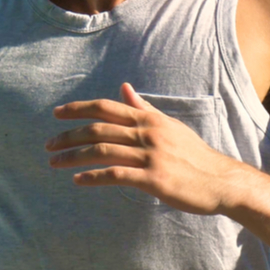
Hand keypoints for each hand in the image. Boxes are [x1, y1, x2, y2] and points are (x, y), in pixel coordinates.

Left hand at [47, 83, 245, 214]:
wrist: (221, 181)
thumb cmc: (195, 155)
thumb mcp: (170, 126)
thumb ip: (144, 109)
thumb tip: (125, 88)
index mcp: (150, 119)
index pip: (107, 107)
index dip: (78, 109)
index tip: (56, 114)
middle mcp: (148, 133)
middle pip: (99, 128)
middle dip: (69, 135)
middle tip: (48, 144)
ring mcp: (151, 156)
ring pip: (102, 150)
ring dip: (73, 156)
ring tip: (55, 163)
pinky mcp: (153, 179)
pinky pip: (116, 175)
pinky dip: (93, 177)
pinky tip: (78, 181)